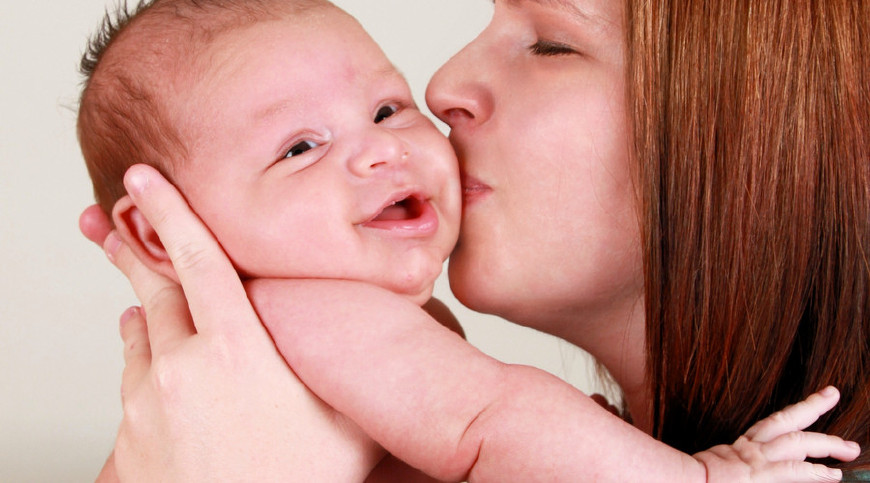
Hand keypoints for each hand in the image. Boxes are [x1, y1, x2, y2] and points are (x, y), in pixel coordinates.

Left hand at [82, 164, 382, 480]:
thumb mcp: (348, 424)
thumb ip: (356, 370)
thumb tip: (392, 335)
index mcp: (235, 352)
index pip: (196, 261)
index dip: (170, 212)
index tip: (145, 179)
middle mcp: (180, 369)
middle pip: (152, 289)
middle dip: (138, 248)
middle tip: (114, 217)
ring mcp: (146, 404)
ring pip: (139, 335)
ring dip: (148, 314)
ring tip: (154, 302)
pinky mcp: (128, 438)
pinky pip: (131, 382)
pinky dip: (144, 362)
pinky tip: (162, 370)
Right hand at [694, 386, 859, 481]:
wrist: (680, 480)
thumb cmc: (689, 476)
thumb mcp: (710, 467)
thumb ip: (728, 462)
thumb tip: (734, 466)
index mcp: (739, 446)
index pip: (770, 425)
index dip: (792, 414)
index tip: (808, 407)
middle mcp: (750, 447)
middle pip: (786, 420)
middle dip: (812, 407)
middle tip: (832, 394)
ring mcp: (757, 460)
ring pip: (796, 441)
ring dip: (826, 442)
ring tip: (850, 448)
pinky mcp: (760, 475)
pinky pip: (791, 470)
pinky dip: (813, 471)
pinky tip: (832, 474)